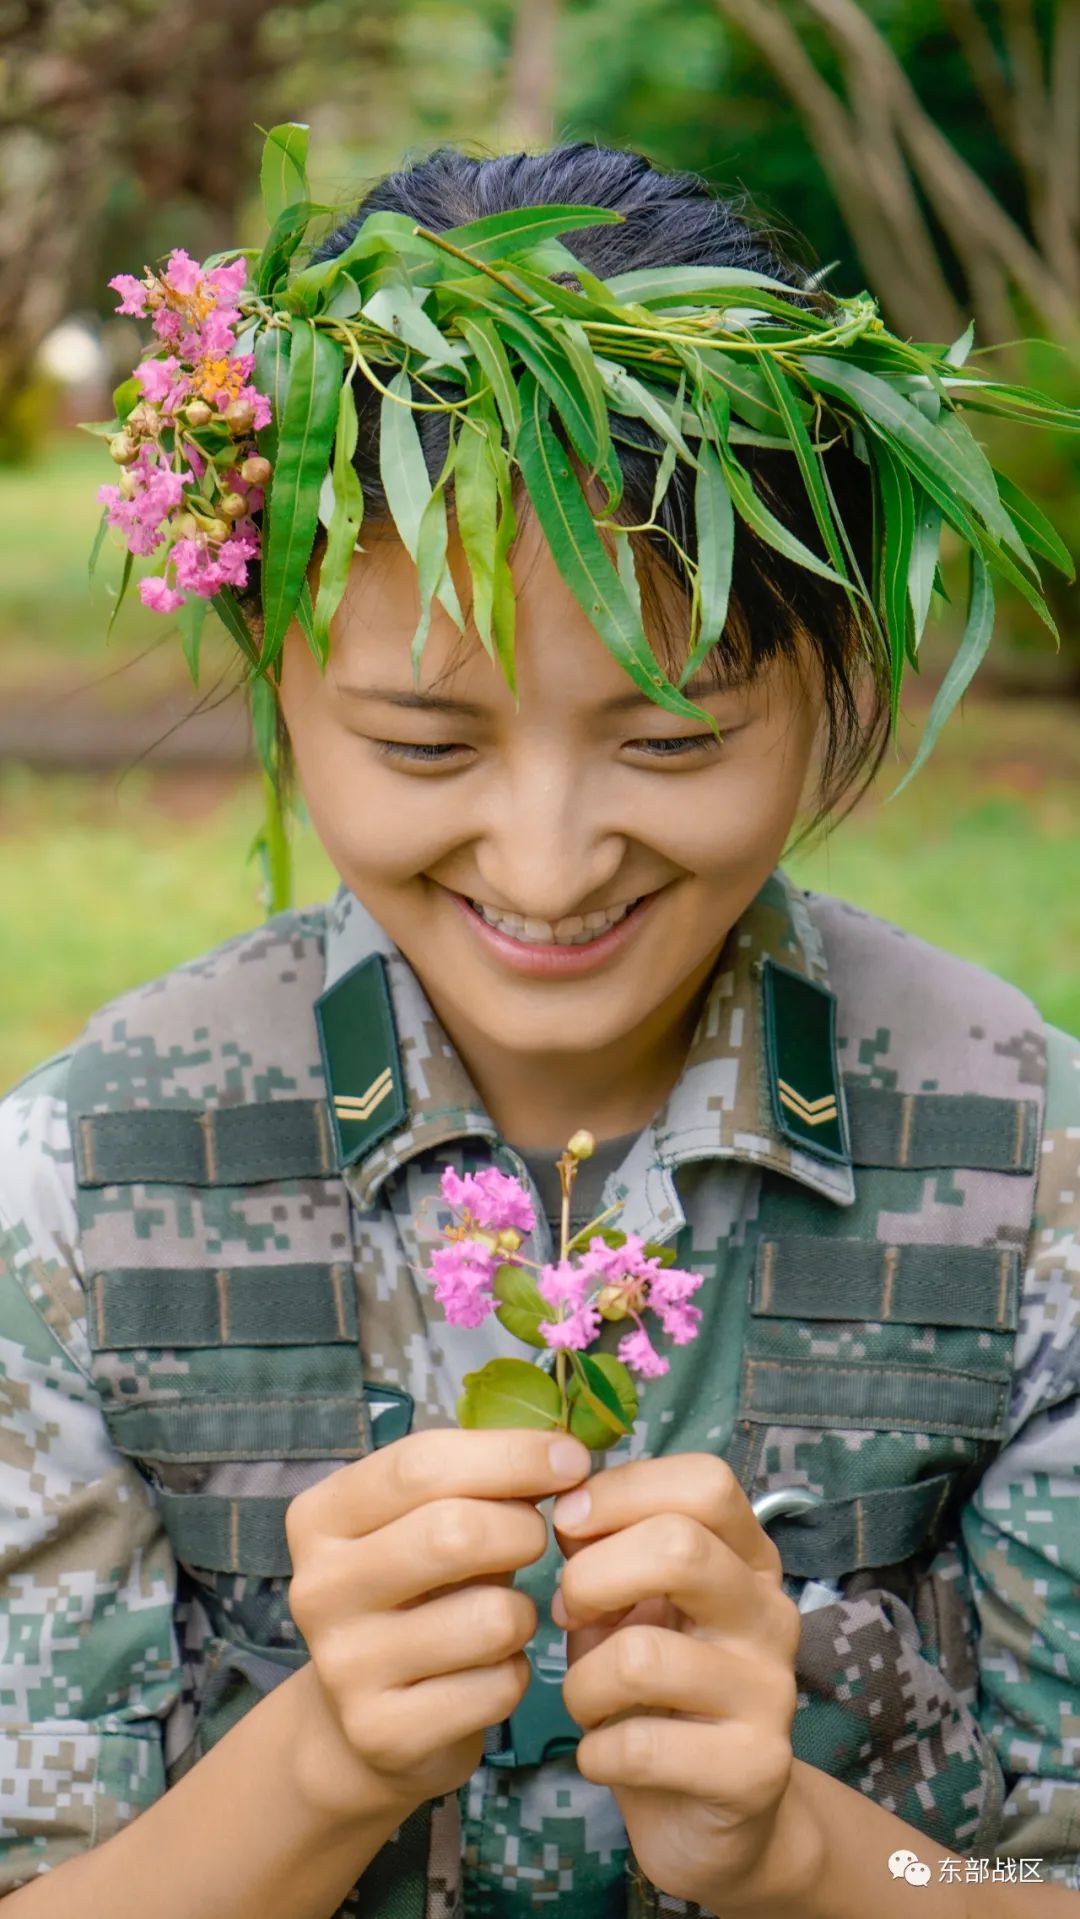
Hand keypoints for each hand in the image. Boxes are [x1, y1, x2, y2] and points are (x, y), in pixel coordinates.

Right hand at [284, 1427, 590, 1829]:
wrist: (364, 1722)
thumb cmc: (417, 1594)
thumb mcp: (427, 1524)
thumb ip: (481, 1484)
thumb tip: (565, 1459)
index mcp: (321, 1517)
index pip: (420, 1465)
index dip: (510, 1455)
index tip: (571, 1460)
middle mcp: (318, 1587)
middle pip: (453, 1532)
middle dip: (523, 1529)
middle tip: (539, 1539)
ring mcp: (344, 1666)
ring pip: (490, 1617)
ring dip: (523, 1611)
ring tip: (504, 1615)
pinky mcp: (383, 1732)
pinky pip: (497, 1686)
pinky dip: (515, 1674)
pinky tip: (488, 1672)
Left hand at [551, 1454, 804, 1908]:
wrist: (713, 1816)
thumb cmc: (655, 1690)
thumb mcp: (627, 1606)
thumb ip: (603, 1550)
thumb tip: (563, 1505)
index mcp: (746, 1558)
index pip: (705, 1482)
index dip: (623, 1490)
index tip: (566, 1522)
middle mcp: (770, 1613)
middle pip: (680, 1547)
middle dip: (592, 1577)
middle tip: (565, 1613)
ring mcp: (771, 1692)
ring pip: (643, 1656)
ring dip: (582, 1684)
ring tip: (585, 1700)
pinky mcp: (755, 1769)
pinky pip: (642, 1746)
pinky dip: (597, 1752)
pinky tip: (603, 1756)